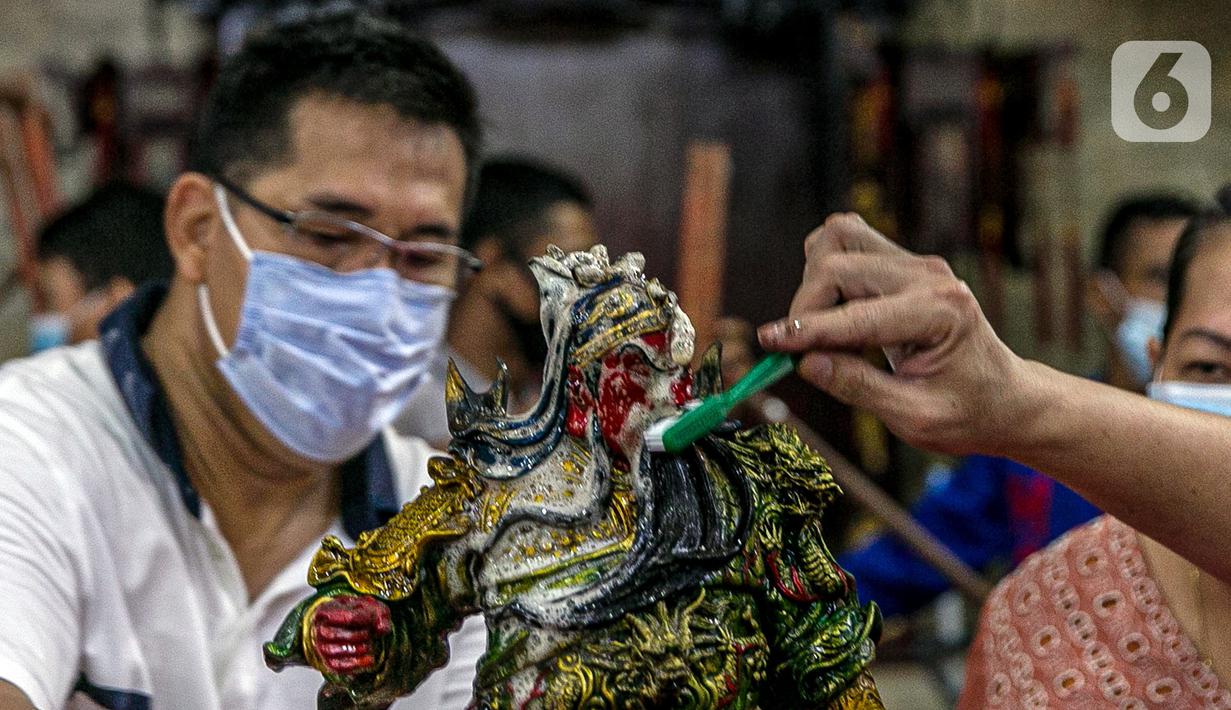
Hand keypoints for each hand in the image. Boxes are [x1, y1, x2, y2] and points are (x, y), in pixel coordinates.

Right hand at [308, 595, 392, 674]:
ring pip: (333, 651)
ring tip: (368, 646)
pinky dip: (355, 664)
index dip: (363, 620)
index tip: (372, 621)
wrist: (352, 624)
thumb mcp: (372, 607)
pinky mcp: (327, 661)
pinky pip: (337, 666)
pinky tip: (369, 660)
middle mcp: (320, 627)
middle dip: (357, 636)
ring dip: (356, 650)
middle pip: (334, 634)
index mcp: (328, 609)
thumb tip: (381, 628)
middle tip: (368, 634)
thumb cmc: (359, 614)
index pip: (347, 616)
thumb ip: (380, 615)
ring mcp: (321, 645)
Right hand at [757, 213, 1038, 455]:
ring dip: (814, 280)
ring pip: (839, 237)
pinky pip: (849, 246)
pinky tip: (834, 315)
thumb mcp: (914, 417)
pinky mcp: (903, 264)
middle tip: (794, 351)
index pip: (854, 314)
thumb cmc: (967, 412)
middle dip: (804, 306)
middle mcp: (928, 276)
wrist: (1005, 398)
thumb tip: (805, 363)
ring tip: (818, 328)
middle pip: (837, 263)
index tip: (767, 345)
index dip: (804, 331)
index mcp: (939, 312)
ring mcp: (916, 264)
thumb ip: (859, 388)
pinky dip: (827, 275)